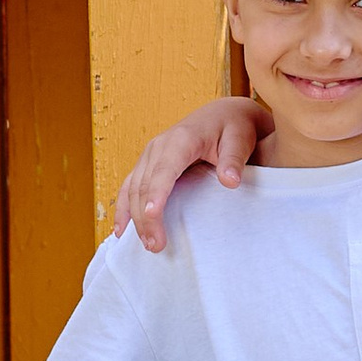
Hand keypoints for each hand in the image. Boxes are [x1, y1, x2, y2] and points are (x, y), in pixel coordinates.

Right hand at [111, 96, 268, 250]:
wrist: (223, 115)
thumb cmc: (233, 127)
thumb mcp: (240, 140)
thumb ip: (234, 159)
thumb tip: (230, 181)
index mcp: (181, 139)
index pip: (164, 169)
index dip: (156, 193)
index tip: (152, 215)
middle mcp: (159, 146)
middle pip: (145, 184)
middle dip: (146, 216)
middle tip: (156, 246)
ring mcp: (150, 155)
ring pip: (133, 188)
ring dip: (135, 218)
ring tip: (146, 244)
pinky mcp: (148, 164)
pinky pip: (129, 187)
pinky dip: (123, 208)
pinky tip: (121, 230)